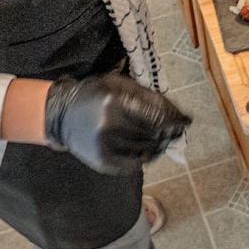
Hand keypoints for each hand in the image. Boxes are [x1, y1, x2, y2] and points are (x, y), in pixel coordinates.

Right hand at [43, 73, 190, 174]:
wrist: (61, 115)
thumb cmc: (96, 95)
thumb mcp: (120, 85)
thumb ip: (150, 97)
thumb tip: (179, 114)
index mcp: (115, 102)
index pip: (156, 116)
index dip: (175, 121)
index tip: (186, 121)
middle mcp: (110, 126)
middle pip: (153, 134)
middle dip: (169, 133)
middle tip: (177, 130)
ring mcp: (105, 147)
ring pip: (147, 151)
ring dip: (159, 145)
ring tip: (162, 138)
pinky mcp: (103, 163)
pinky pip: (135, 164)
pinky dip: (146, 157)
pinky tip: (148, 149)